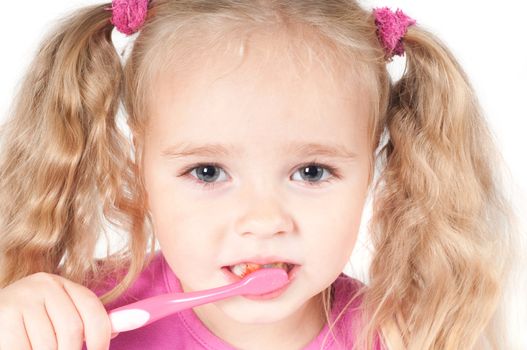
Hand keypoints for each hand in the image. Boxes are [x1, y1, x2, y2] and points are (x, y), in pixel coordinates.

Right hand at [0, 272, 117, 349]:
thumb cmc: (27, 323)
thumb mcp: (57, 314)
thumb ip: (84, 321)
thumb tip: (117, 330)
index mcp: (63, 284)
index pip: (93, 309)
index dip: (101, 338)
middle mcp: (44, 285)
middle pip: (73, 330)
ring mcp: (22, 299)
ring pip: (49, 345)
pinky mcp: (4, 316)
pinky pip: (26, 349)